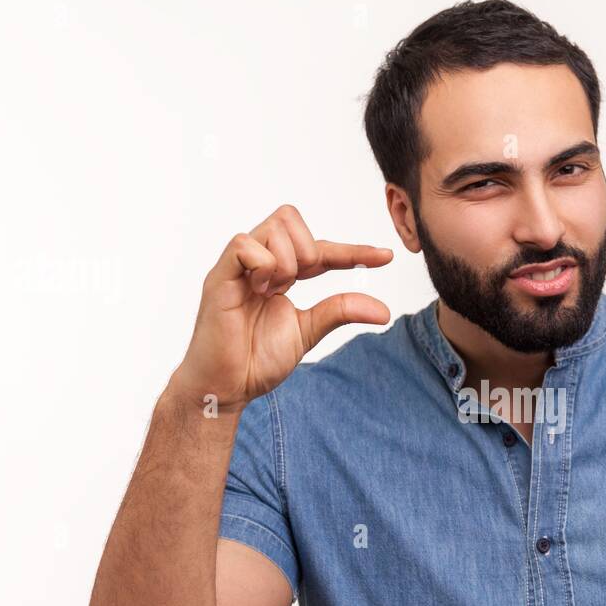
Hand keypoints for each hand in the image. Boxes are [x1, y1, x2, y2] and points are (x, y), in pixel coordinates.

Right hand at [172, 204, 391, 411]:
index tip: (386, 257)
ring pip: (273, 227)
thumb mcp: (308, 331)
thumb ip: (339, 312)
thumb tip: (384, 310)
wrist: (226, 387)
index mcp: (280, 274)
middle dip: (309, 249)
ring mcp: (237, 267)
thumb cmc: (256, 360)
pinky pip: (243, 245)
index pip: (320, 249)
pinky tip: (261, 290)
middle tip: (300, 285)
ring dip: (288, 260)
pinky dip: (263, 264)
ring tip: (275, 291)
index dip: (353, 251)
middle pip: (290, 218)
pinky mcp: (219, 276)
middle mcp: (258, 263)